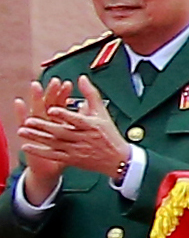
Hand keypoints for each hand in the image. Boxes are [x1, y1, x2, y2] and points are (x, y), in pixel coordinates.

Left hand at [14, 80, 116, 194]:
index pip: (76, 120)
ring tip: (23, 130)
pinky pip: (52, 155)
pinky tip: (27, 146)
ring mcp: (76, 150)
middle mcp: (83, 138)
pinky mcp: (71, 159)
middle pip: (62, 132)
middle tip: (29, 120)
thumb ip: (91, 94)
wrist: (117, 159)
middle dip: (44, 126)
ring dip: (37, 137)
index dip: (64, 115)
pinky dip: (39, 151)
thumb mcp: (103, 113)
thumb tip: (81, 78)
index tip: (52, 109)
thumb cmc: (108, 134)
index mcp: (92, 126)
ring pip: (54, 143)